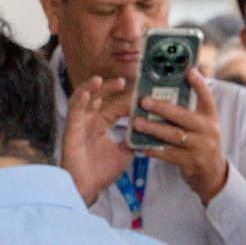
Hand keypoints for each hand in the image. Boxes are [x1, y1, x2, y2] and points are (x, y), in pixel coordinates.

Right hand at [62, 76, 133, 205]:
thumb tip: (152, 127)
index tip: (141, 96)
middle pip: (97, 98)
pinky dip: (80, 102)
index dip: (127, 102)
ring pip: (82, 101)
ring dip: (90, 88)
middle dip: (108, 87)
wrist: (87, 189)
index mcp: (101, 125)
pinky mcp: (70, 133)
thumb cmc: (102, 171)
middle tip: (122, 81)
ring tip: (99, 79)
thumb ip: (133, 137)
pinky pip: (74, 114)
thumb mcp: (124, 151)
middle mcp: (89, 122)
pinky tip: (88, 94)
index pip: (115, 108)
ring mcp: (79, 126)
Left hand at [132, 69, 227, 205]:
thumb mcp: (204, 124)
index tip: (188, 71)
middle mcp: (207, 130)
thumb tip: (169, 91)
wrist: (212, 172)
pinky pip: (167, 154)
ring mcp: (199, 147)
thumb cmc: (202, 141)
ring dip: (153, 128)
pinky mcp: (190, 162)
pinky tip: (139, 145)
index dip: (198, 84)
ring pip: (173, 135)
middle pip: (183, 116)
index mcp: (211, 117)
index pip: (206, 97)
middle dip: (162, 108)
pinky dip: (153, 149)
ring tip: (136, 122)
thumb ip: (190, 110)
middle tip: (144, 101)